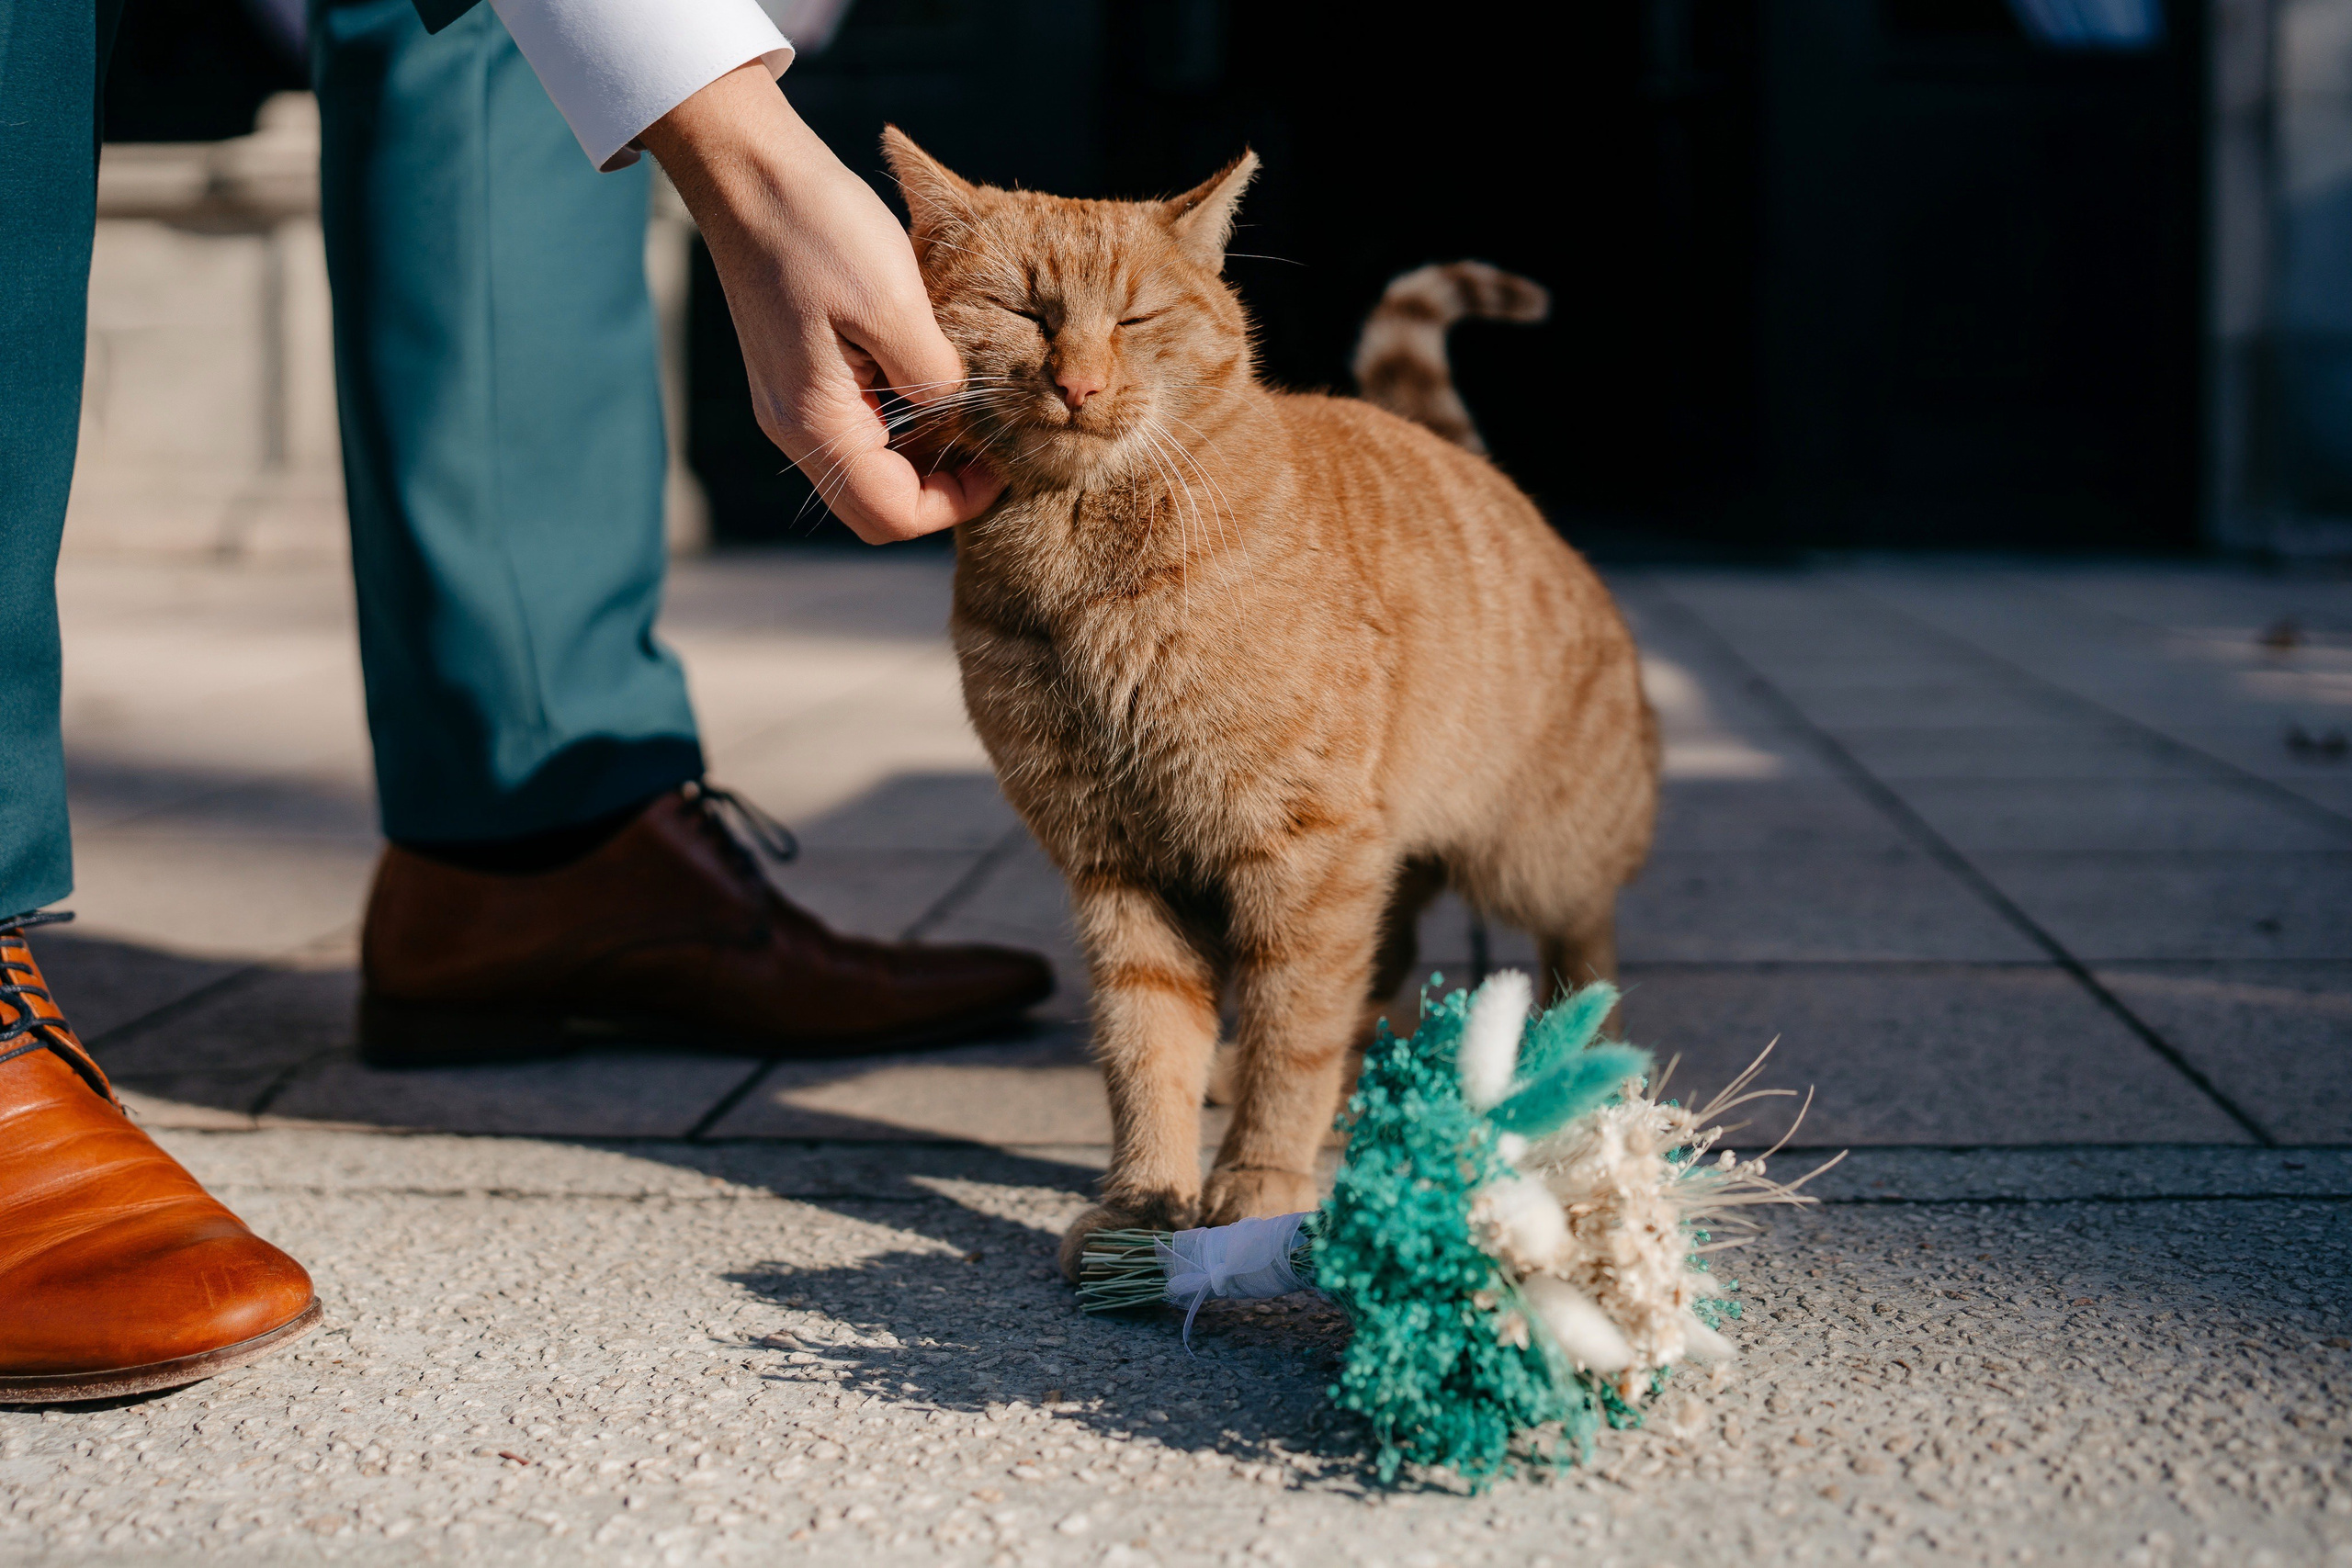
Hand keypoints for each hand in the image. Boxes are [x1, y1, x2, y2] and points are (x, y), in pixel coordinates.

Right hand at [641, 65, 1001, 542]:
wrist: (750, 171)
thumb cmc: (820, 229)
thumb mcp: (895, 305)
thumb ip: (932, 379)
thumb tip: (954, 416)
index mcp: (817, 423)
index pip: (893, 515)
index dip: (958, 504)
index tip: (1003, 462)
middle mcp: (796, 427)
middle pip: (877, 506)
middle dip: (941, 492)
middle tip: (994, 447)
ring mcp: (792, 403)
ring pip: (869, 470)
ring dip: (923, 458)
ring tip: (974, 414)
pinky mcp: (799, 375)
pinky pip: (858, 428)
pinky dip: (902, 424)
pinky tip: (934, 383)